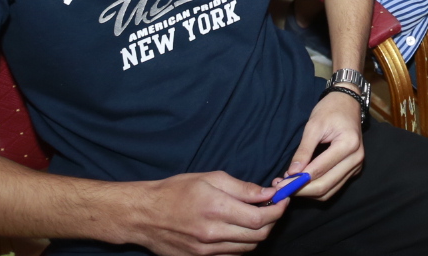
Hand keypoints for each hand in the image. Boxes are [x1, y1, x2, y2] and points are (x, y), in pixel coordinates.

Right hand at [123, 171, 283, 255]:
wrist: (144, 215)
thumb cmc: (175, 191)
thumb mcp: (209, 179)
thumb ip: (242, 188)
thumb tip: (267, 193)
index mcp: (217, 209)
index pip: (261, 217)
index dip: (278, 209)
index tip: (283, 199)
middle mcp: (213, 234)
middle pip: (259, 236)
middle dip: (272, 221)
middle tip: (273, 207)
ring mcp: (206, 251)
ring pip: (248, 248)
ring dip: (258, 234)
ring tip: (255, 218)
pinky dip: (241, 245)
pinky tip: (238, 231)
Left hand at [283, 91, 364, 200]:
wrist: (348, 102)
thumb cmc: (330, 110)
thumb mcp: (313, 126)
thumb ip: (303, 150)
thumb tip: (292, 173)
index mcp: (348, 144)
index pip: (319, 170)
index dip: (298, 180)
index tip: (280, 184)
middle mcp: (356, 159)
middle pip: (325, 186)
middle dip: (302, 190)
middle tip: (282, 188)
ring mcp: (356, 166)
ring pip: (329, 191)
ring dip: (308, 192)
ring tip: (290, 186)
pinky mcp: (353, 170)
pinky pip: (334, 187)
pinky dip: (317, 189)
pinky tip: (303, 183)